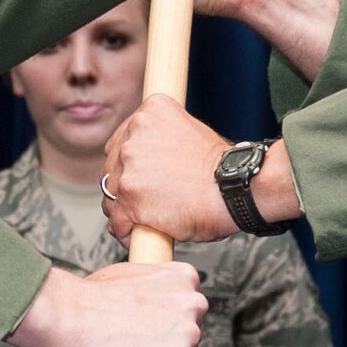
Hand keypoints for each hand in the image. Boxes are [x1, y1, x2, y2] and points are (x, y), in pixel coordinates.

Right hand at [7, 261, 205, 346]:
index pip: (188, 315)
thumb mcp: (129, 280)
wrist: (65, 317)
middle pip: (189, 344)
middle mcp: (194, 305)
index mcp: (184, 278)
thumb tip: (151, 313)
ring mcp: (189, 337)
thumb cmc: (85, 301)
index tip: (142, 333)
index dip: (162, 329)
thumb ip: (152, 297)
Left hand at [102, 95, 239, 244]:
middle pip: (112, 168)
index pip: (122, 140)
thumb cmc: (221, 168)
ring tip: (148, 218)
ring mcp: (129, 168)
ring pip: (110, 196)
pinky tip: (141, 234)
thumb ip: (161, 137)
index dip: (131, 163)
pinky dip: (126, 232)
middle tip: (150, 198)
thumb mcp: (190, 130)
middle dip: (126, 185)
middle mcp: (133, 135)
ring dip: (125, 210)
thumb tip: (146, 155)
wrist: (236, 189)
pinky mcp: (130, 199)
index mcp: (149, 112)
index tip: (144, 175)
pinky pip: (116, 223)